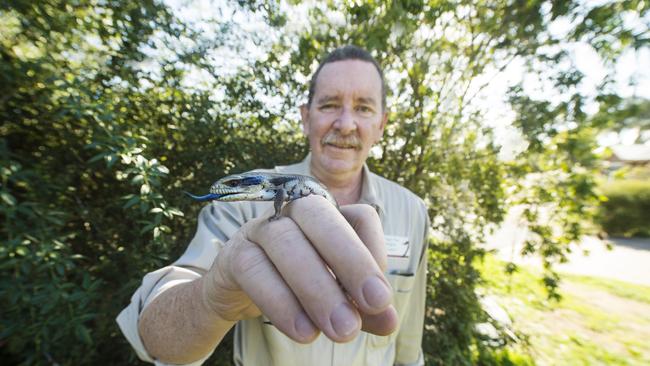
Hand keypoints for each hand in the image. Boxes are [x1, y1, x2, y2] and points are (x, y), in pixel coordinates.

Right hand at [200, 195, 397, 342]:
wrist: (237, 292)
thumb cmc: (294, 285)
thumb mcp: (333, 294)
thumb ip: (359, 305)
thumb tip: (389, 322)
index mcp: (327, 215)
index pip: (360, 216)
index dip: (374, 252)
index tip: (381, 297)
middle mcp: (293, 212)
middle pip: (320, 215)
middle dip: (352, 259)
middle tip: (376, 304)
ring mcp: (260, 229)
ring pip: (286, 242)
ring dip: (318, 289)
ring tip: (342, 330)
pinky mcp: (234, 255)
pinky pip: (255, 270)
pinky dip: (282, 303)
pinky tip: (305, 332)